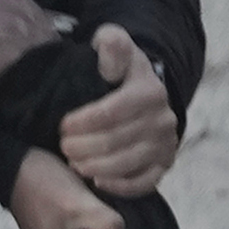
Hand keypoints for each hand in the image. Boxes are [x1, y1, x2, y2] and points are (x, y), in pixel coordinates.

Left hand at [56, 25, 181, 193]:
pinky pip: (143, 183)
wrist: (144, 91)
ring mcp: (166, 145)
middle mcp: (163, 119)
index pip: (109, 113)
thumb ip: (111, 43)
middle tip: (63, 147)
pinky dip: (118, 186)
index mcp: (150, 91)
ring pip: (125, 165)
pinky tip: (96, 180)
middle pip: (114, 142)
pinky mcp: (165, 164)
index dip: (81, 123)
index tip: (62, 126)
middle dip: (81, 147)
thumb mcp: (114, 46)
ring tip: (73, 162)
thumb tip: (109, 60)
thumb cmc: (120, 69)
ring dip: (93, 167)